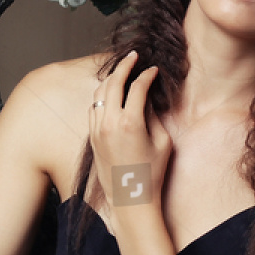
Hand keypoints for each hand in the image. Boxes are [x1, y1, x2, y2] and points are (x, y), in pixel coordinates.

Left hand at [89, 50, 171, 214]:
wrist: (131, 198)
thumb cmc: (152, 173)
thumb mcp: (162, 141)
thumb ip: (153, 116)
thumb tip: (147, 99)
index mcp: (130, 123)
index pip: (137, 87)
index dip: (147, 75)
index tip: (153, 70)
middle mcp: (110, 123)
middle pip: (113, 83)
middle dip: (124, 66)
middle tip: (133, 56)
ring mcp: (97, 130)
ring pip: (99, 94)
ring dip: (110, 79)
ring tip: (121, 71)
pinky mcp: (92, 138)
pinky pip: (93, 109)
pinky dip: (101, 96)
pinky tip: (110, 93)